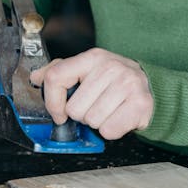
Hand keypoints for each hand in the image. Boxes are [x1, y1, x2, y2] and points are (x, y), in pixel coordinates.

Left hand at [29, 47, 153, 140]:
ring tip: (110, 110)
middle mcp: (110, 67)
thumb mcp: (88, 70)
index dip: (52, 102)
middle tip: (97, 105)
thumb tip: (35, 77)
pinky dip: (112, 130)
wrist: (152, 87)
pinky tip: (119, 117)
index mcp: (93, 57)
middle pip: (74, 108)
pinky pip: (109, 130)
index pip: (56, 76)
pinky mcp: (140, 103)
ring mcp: (127, 84)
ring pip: (92, 120)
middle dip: (83, 114)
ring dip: (98, 122)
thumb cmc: (115, 82)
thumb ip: (60, 72)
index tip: (59, 113)